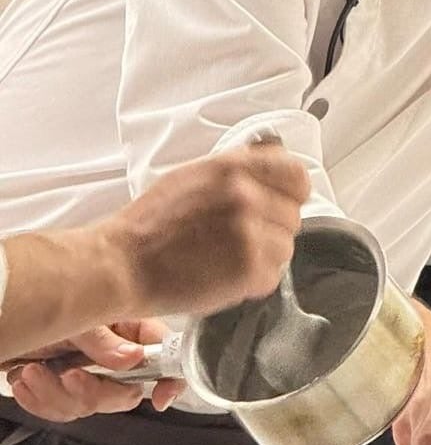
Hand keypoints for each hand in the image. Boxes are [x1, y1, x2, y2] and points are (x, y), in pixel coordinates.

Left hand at [9, 322, 182, 421]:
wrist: (1, 314)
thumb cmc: (36, 300)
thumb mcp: (75, 317)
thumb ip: (103, 339)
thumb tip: (134, 356)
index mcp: (128, 328)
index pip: (165, 354)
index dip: (170, 378)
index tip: (160, 396)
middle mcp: (112, 353)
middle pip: (126, 392)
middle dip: (95, 392)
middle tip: (71, 376)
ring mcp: (86, 373)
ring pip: (89, 406)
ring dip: (56, 395)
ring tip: (33, 371)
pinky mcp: (61, 389)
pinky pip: (60, 411)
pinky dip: (39, 400)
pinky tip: (25, 379)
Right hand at [99, 144, 310, 319]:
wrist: (121, 264)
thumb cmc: (149, 225)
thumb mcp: (192, 176)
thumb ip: (236, 170)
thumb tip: (270, 161)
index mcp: (233, 168)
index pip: (296, 175)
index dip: (291, 193)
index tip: (282, 203)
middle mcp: (245, 196)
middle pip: (292, 216)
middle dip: (271, 229)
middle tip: (238, 239)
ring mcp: (249, 232)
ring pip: (285, 248)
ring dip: (263, 258)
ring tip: (226, 259)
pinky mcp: (248, 268)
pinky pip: (271, 277)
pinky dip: (251, 283)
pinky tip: (223, 276)